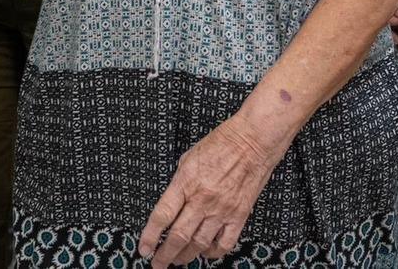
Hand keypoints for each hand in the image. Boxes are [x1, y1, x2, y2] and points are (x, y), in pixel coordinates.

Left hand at [139, 117, 278, 265]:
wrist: (253, 140)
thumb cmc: (222, 143)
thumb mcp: (189, 158)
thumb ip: (179, 183)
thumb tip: (172, 203)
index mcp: (186, 182)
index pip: (163, 215)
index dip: (150, 236)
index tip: (144, 249)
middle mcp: (202, 199)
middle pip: (179, 236)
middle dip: (165, 255)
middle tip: (158, 264)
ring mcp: (222, 209)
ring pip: (199, 244)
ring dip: (186, 256)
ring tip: (178, 261)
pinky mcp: (239, 215)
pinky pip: (225, 243)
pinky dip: (213, 253)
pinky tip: (206, 252)